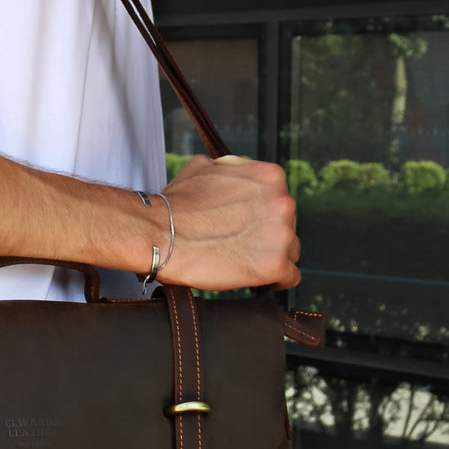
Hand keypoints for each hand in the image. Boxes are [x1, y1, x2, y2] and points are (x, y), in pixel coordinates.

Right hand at [158, 156, 299, 290]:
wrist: (159, 233)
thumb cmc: (175, 205)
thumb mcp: (205, 168)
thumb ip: (229, 171)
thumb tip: (230, 175)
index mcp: (270, 178)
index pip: (279, 202)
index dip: (261, 218)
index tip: (246, 229)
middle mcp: (282, 202)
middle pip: (287, 227)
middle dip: (267, 238)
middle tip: (240, 248)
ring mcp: (281, 235)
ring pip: (290, 252)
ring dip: (270, 258)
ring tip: (244, 264)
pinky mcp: (274, 265)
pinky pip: (289, 277)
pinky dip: (276, 281)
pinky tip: (261, 281)